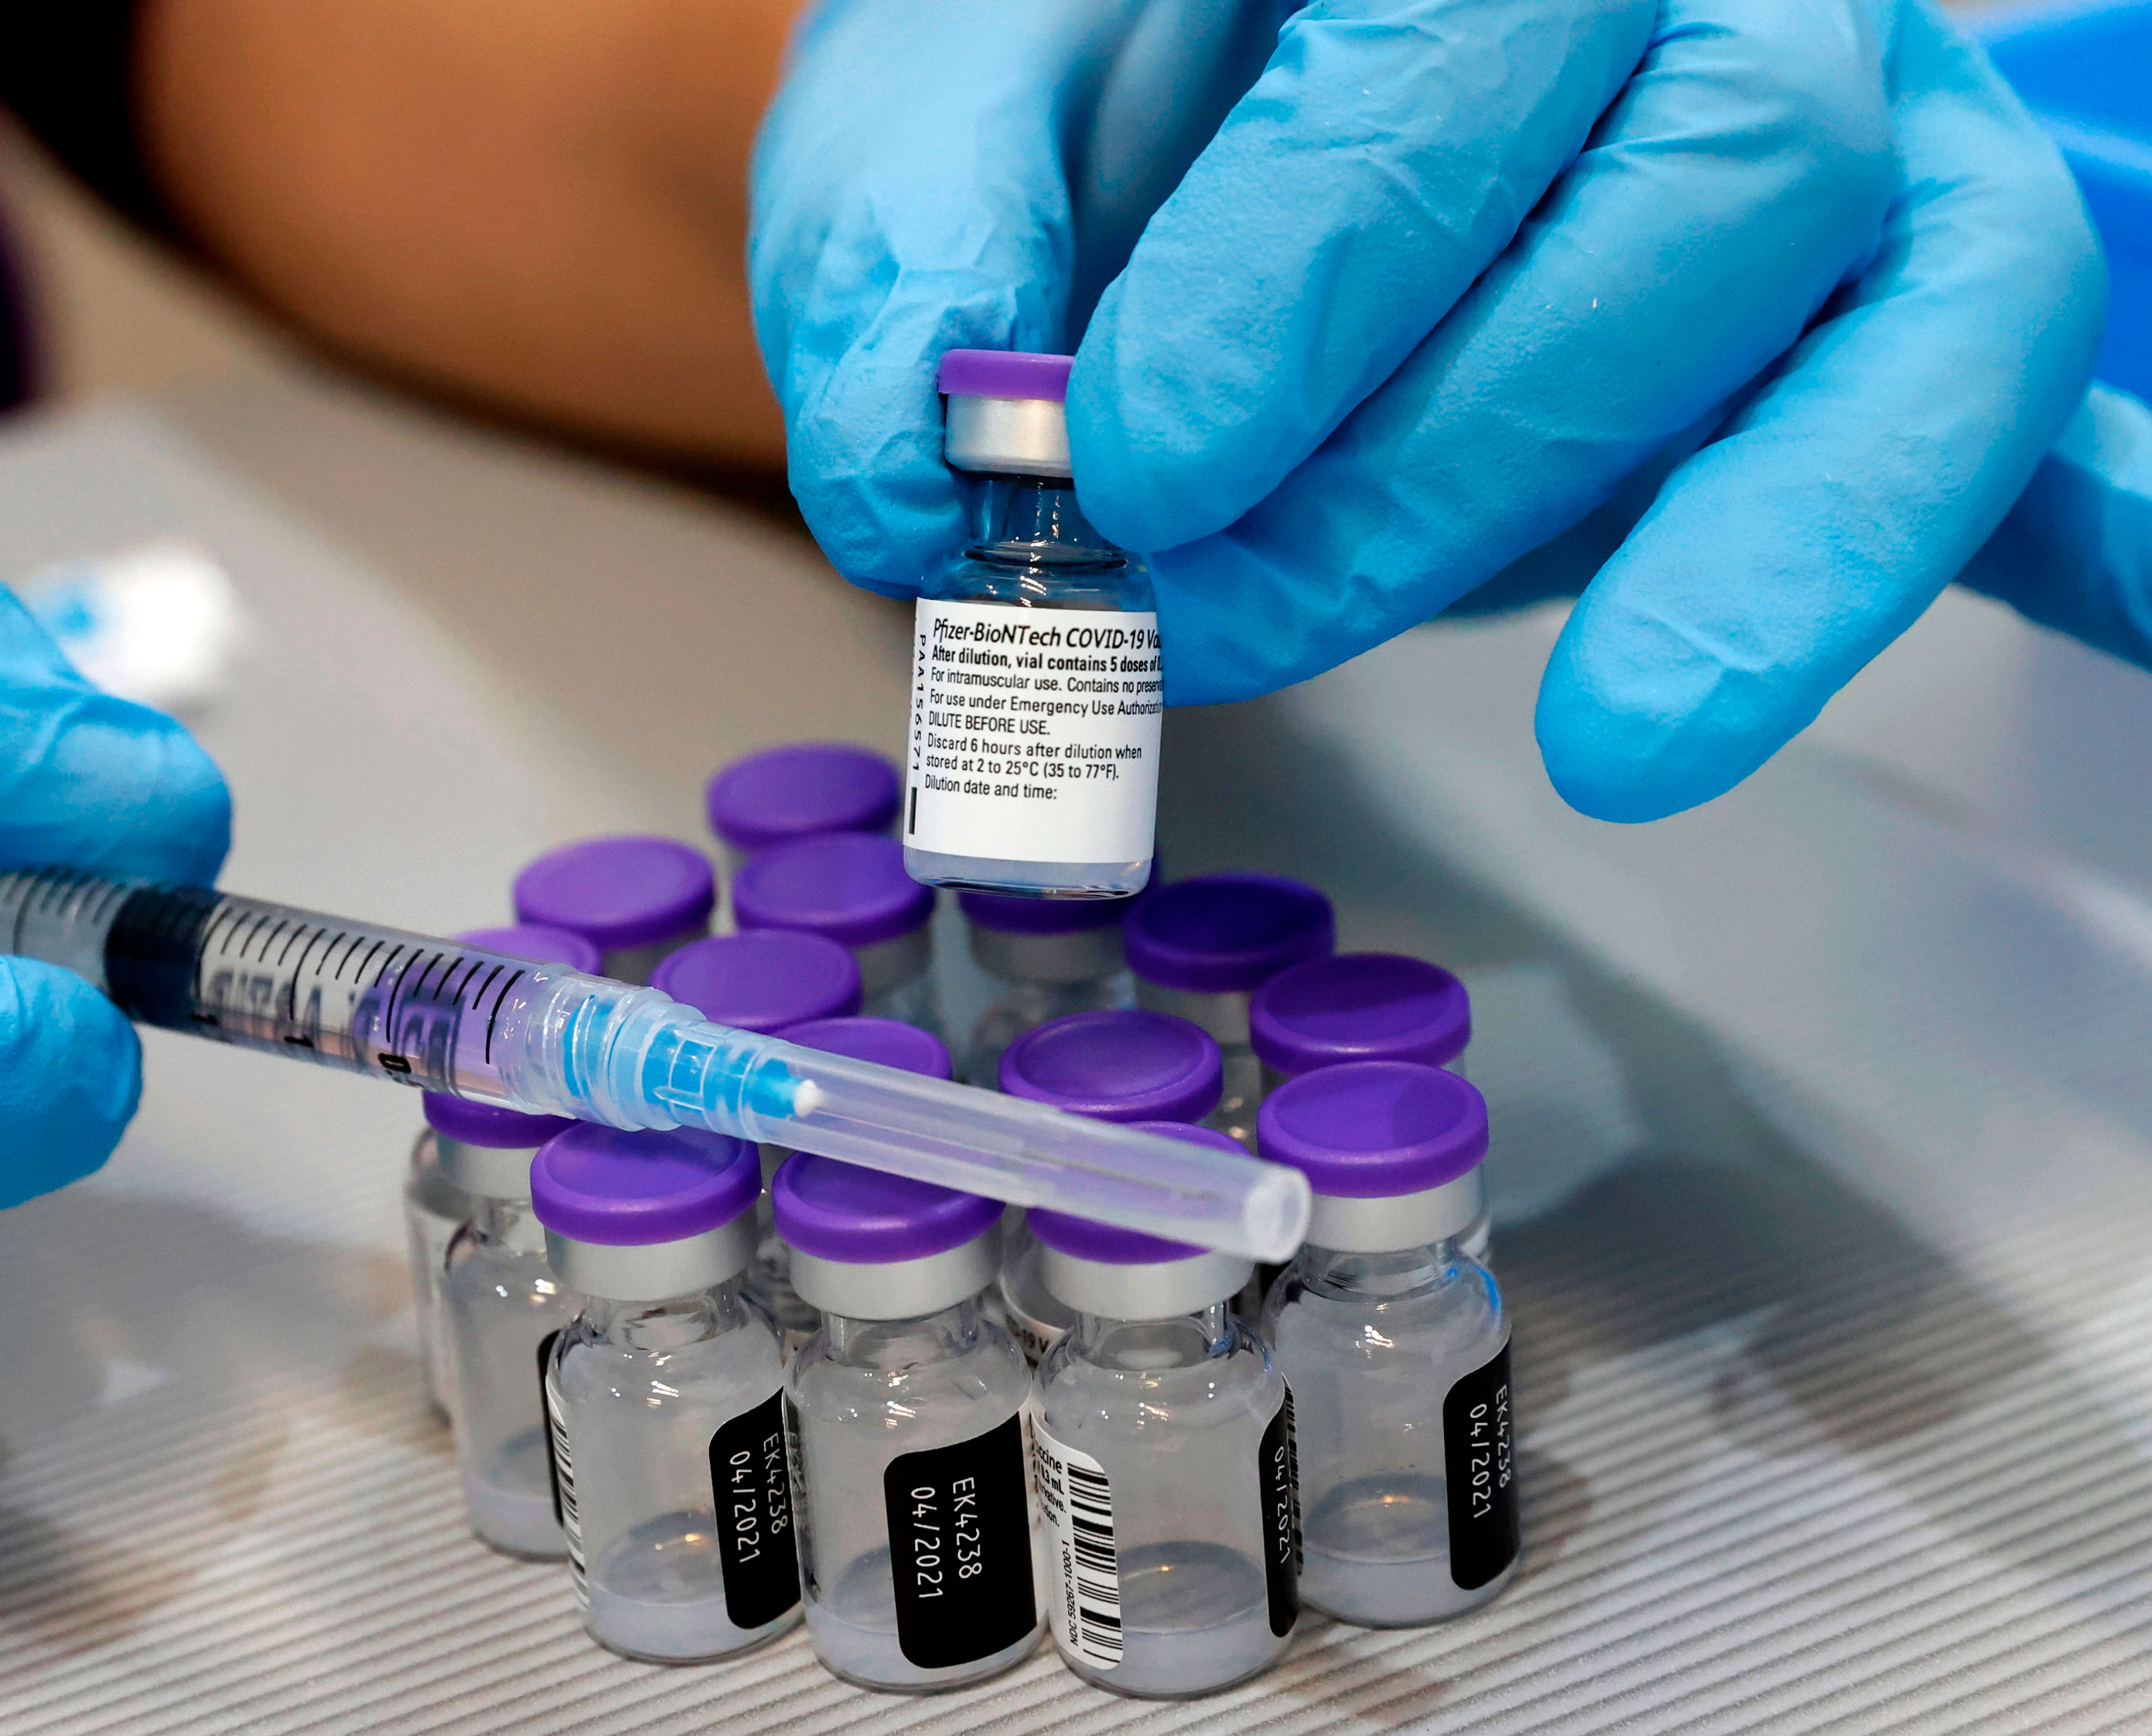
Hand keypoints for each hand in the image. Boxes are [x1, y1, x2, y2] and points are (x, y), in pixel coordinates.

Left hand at [752, 0, 2107, 819]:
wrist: (1201, 82)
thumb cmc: (1084, 63)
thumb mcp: (942, 83)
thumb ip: (910, 228)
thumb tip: (923, 458)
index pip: (1469, 24)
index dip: (1319, 254)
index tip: (1133, 461)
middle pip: (1722, 169)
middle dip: (1458, 444)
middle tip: (1217, 612)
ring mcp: (1861, 130)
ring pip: (1933, 303)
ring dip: (1764, 548)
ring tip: (1617, 748)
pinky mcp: (1905, 311)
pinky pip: (2036, 406)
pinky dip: (2104, 524)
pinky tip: (2119, 604)